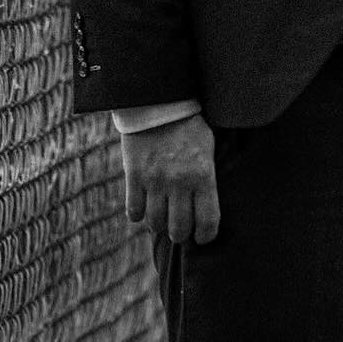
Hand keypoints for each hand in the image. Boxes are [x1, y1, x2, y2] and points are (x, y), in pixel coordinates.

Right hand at [121, 112, 220, 243]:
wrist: (160, 103)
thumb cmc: (190, 127)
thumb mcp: (208, 149)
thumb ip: (206, 177)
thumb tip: (204, 205)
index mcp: (204, 175)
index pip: (208, 220)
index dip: (206, 236)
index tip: (203, 237)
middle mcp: (180, 182)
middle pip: (179, 228)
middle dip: (181, 235)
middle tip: (181, 231)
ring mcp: (155, 180)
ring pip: (155, 223)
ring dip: (159, 226)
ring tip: (162, 221)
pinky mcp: (134, 176)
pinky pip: (134, 210)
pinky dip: (138, 215)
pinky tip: (143, 210)